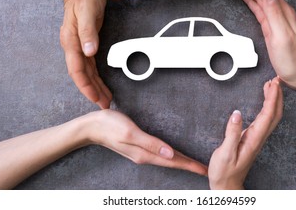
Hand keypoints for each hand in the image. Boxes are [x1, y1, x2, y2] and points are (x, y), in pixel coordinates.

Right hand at [60, 0, 111, 108]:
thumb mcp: (88, 11)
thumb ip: (88, 32)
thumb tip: (89, 52)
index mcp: (72, 41)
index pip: (77, 70)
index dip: (86, 86)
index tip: (96, 99)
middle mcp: (73, 46)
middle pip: (82, 75)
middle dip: (92, 92)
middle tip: (104, 105)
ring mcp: (78, 46)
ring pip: (86, 72)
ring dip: (94, 87)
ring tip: (104, 99)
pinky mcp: (85, 43)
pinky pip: (89, 65)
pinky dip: (95, 77)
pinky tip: (100, 83)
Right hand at [84, 110, 207, 175]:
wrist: (92, 126)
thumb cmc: (109, 126)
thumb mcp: (130, 133)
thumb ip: (150, 144)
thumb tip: (170, 154)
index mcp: (145, 154)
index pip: (172, 162)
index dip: (189, 165)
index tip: (203, 170)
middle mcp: (144, 156)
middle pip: (172, 162)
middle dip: (188, 166)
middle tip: (203, 169)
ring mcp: (141, 153)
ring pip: (166, 159)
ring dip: (181, 162)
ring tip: (193, 164)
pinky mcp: (138, 147)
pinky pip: (159, 155)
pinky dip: (170, 156)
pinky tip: (173, 155)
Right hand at [208, 78, 282, 189]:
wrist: (226, 185)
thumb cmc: (224, 172)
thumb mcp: (224, 153)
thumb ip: (231, 133)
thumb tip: (236, 113)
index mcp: (253, 139)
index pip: (268, 115)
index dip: (272, 98)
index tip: (273, 84)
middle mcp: (258, 138)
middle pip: (275, 114)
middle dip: (277, 95)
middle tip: (276, 80)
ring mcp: (257, 138)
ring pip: (272, 116)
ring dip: (273, 100)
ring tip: (271, 86)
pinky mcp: (252, 138)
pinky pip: (265, 119)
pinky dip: (267, 106)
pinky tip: (263, 102)